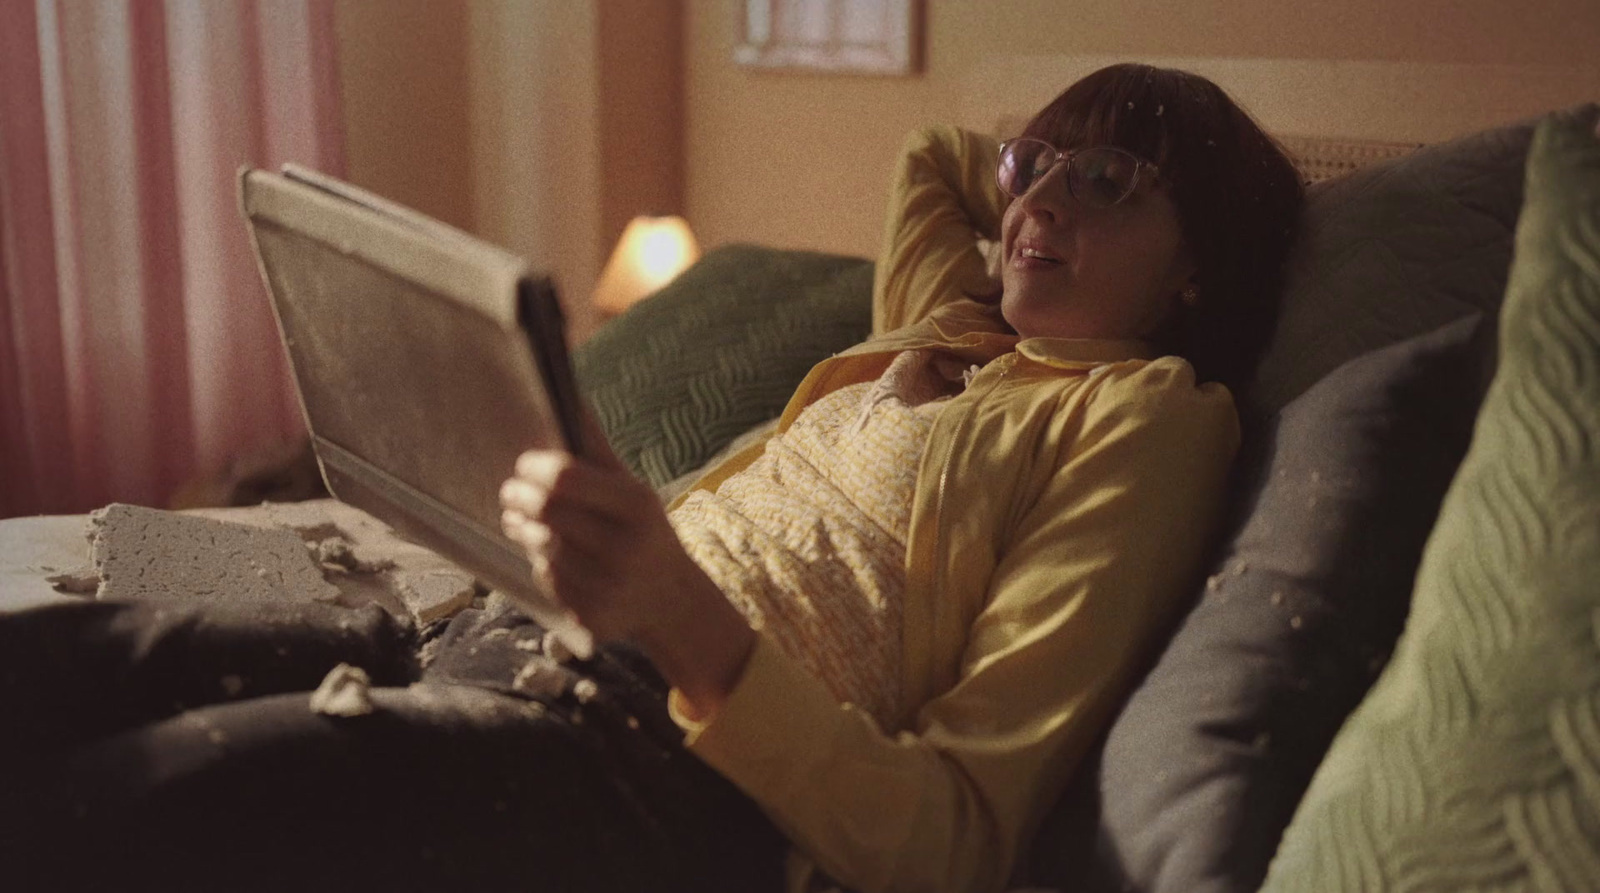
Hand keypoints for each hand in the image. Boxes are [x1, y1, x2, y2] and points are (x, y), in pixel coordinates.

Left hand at [498, 413, 753, 716]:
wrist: (670, 600)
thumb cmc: (641, 530)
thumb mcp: (630, 488)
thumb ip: (595, 448)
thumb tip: (569, 396)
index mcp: (636, 505)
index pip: (565, 476)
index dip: (533, 467)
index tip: (524, 464)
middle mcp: (625, 547)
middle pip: (545, 510)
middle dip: (519, 497)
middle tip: (511, 492)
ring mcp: (608, 585)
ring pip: (540, 546)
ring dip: (523, 529)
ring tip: (522, 520)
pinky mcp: (591, 615)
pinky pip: (546, 579)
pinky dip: (540, 563)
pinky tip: (550, 556)